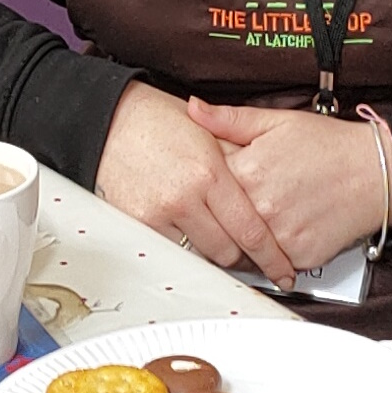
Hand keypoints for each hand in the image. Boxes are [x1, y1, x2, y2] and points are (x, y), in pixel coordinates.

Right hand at [94, 85, 289, 276]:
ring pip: (200, 256)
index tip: (282, 272)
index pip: (250, 230)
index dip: (271, 257)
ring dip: (213, 253)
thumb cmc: (159, 121)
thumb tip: (275, 198)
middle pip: (228, 252)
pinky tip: (190, 233)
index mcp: (208, 173)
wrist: (109, 120)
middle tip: (252, 255)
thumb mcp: (210, 133)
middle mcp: (183, 197)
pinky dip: (185, 248)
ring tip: (219, 240)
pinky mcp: (138, 225)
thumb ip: (243, 165)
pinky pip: (172, 251)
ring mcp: (158, 214)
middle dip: (243, 258)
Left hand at [186, 97, 391, 275]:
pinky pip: (271, 263)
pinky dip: (269, 254)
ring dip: (241, 240)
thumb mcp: (278, 122)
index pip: (206, 185)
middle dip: (220, 216)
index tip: (208, 183)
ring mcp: (280, 234)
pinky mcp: (299, 255)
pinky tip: (277, 236)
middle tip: (228, 209)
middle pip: (220, 221)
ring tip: (256, 223)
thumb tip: (194, 108)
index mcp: (249, 170)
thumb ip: (230, 119)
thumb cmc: (330, 146)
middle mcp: (261, 206)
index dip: (207, 183)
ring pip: (242, 248)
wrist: (376, 173)